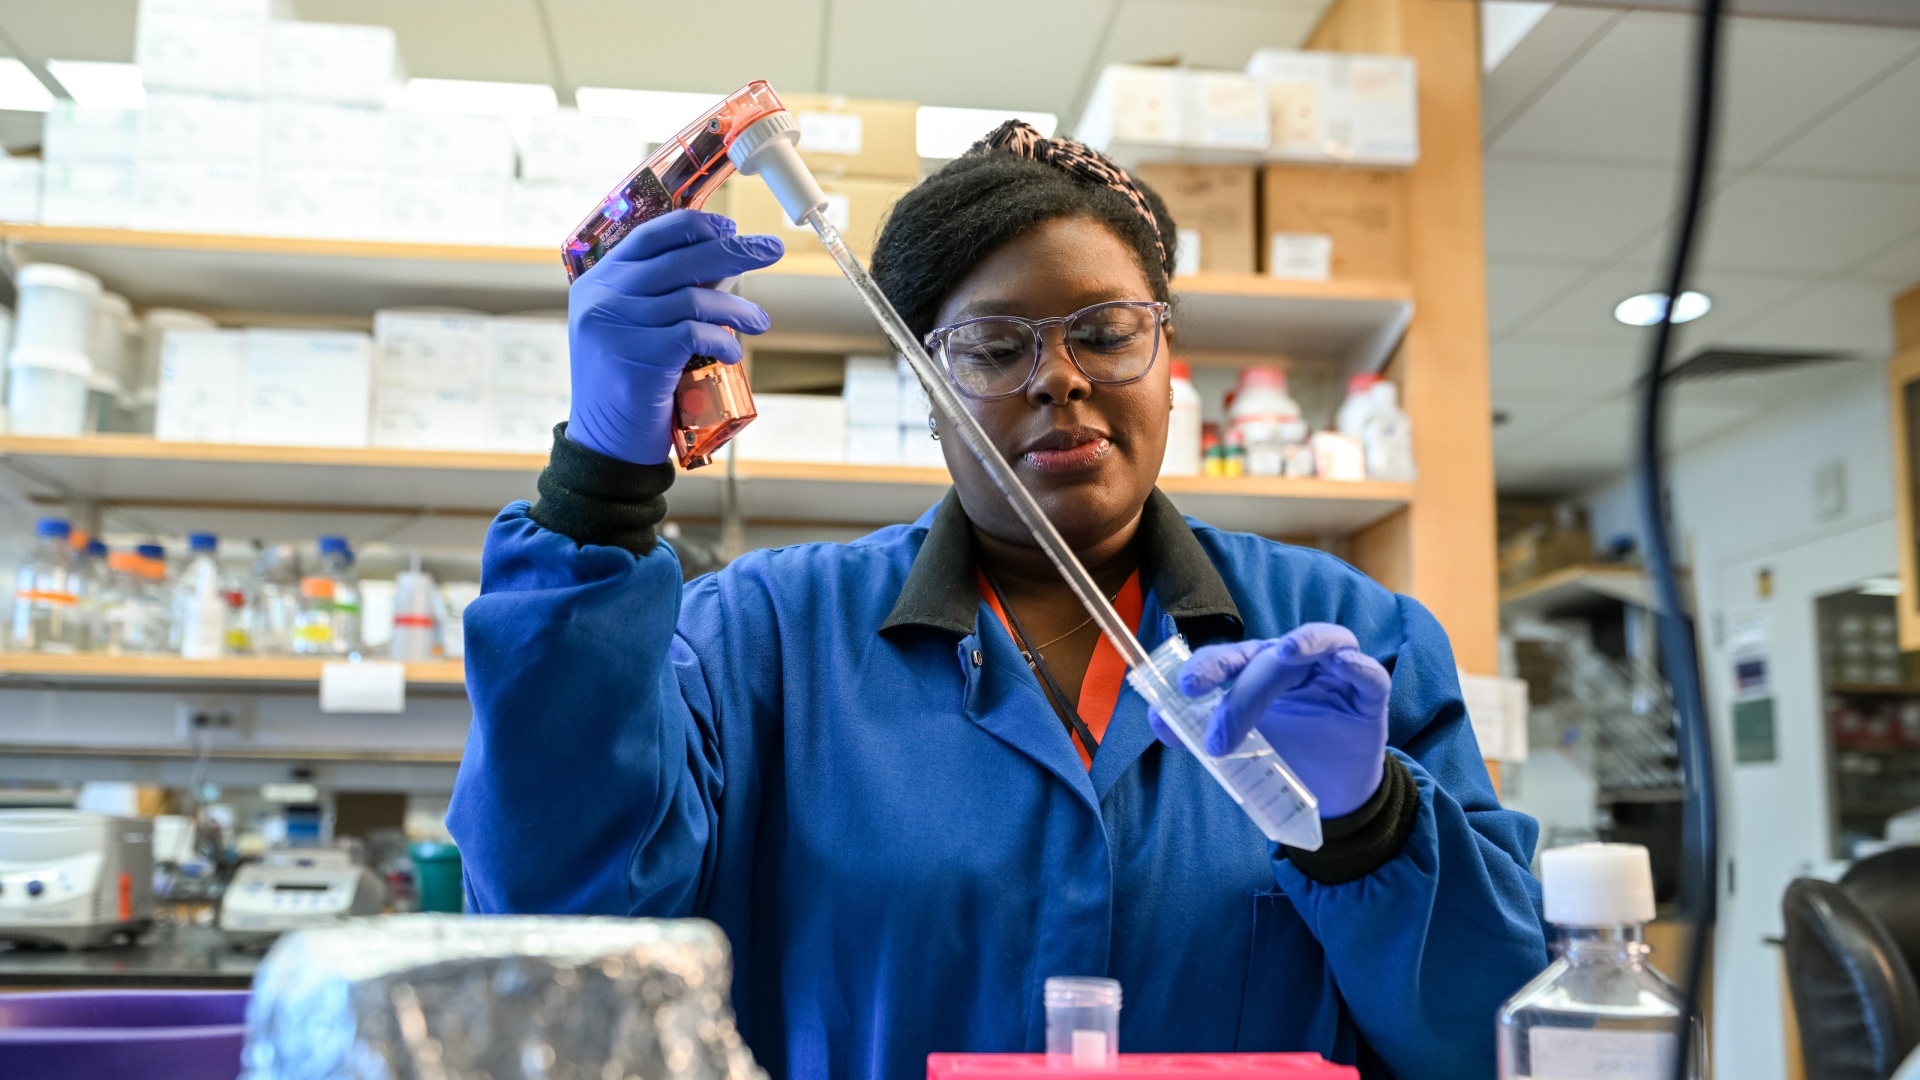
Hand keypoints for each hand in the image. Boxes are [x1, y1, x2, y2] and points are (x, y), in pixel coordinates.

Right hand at [566, 209, 783, 464]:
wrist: (606, 444)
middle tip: (771, 250)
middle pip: (680, 258)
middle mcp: (602, 298)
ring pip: (694, 298)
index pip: (651, 235)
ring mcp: (616, 326)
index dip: (696, 225)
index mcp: (598, 282)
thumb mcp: (636, 328)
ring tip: (760, 320)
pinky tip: (732, 351)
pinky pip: (696, 334)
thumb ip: (665, 294)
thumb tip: (727, 261)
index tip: (732, 227)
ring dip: (738, 308)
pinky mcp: (638, 357)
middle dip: (734, 250)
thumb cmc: (630, 384)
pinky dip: (723, 340)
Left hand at [1149, 623, 1390, 818]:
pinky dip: (1358, 665)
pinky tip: (1346, 665)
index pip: (1230, 658)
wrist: (1333, 792)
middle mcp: (1294, 664)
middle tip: (1216, 732)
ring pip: (1319, 645)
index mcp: (1258, 670)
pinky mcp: (1369, 695)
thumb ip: (1198, 731)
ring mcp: (1333, 674)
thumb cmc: (1285, 754)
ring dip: (1305, 642)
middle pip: (1267, 657)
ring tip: (1288, 652)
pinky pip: (1369, 673)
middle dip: (1241, 689)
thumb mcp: (1239, 745)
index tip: (1184, 689)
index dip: (1208, 666)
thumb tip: (1158, 721)